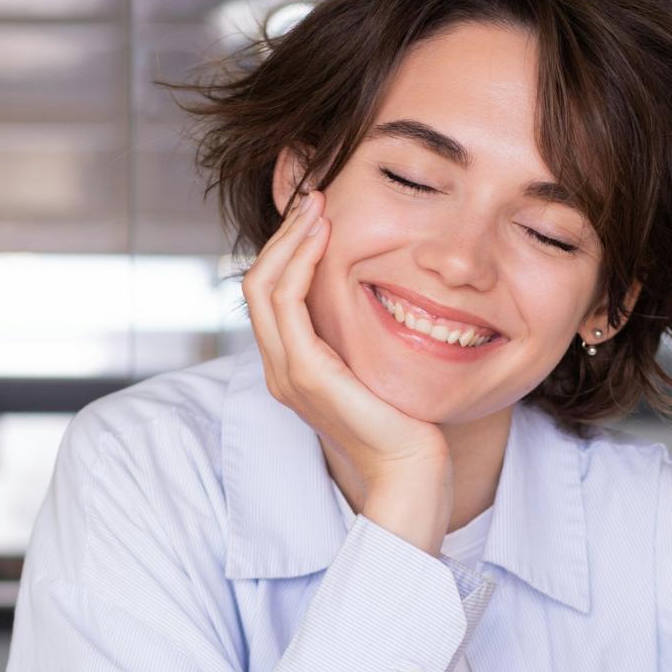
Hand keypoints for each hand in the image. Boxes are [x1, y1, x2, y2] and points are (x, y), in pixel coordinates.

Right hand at [241, 190, 452, 552]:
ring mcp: (289, 373)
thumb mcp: (379, 371)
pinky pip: (286, 305)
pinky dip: (299, 264)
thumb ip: (364, 341)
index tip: (320, 214)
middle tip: (315, 195)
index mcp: (295, 369)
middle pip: (259, 282)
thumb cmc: (407, 428)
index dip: (289, 249)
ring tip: (318, 205)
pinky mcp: (306, 375)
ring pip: (264, 286)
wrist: (413, 476)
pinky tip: (324, 238)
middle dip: (284, 234)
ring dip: (289, 239)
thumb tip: (380, 297)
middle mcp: (282, 370)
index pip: (273, 294)